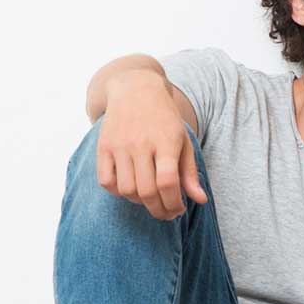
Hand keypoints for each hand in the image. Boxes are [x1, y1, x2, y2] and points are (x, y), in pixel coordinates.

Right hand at [96, 69, 206, 219]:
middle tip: (166, 213)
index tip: (179, 210)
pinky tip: (130, 189)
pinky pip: (106, 182)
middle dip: (159, 210)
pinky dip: (118, 192)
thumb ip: (189, 172)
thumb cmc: (164, 119)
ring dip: (140, 203)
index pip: (168, 182)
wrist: (135, 90)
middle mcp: (141, 143)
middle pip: (147, 191)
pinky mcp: (104, 147)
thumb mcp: (183, 140)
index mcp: (166, 141)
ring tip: (150, 200)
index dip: (174, 203)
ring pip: (126, 190)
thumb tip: (200, 200)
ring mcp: (120, 146)